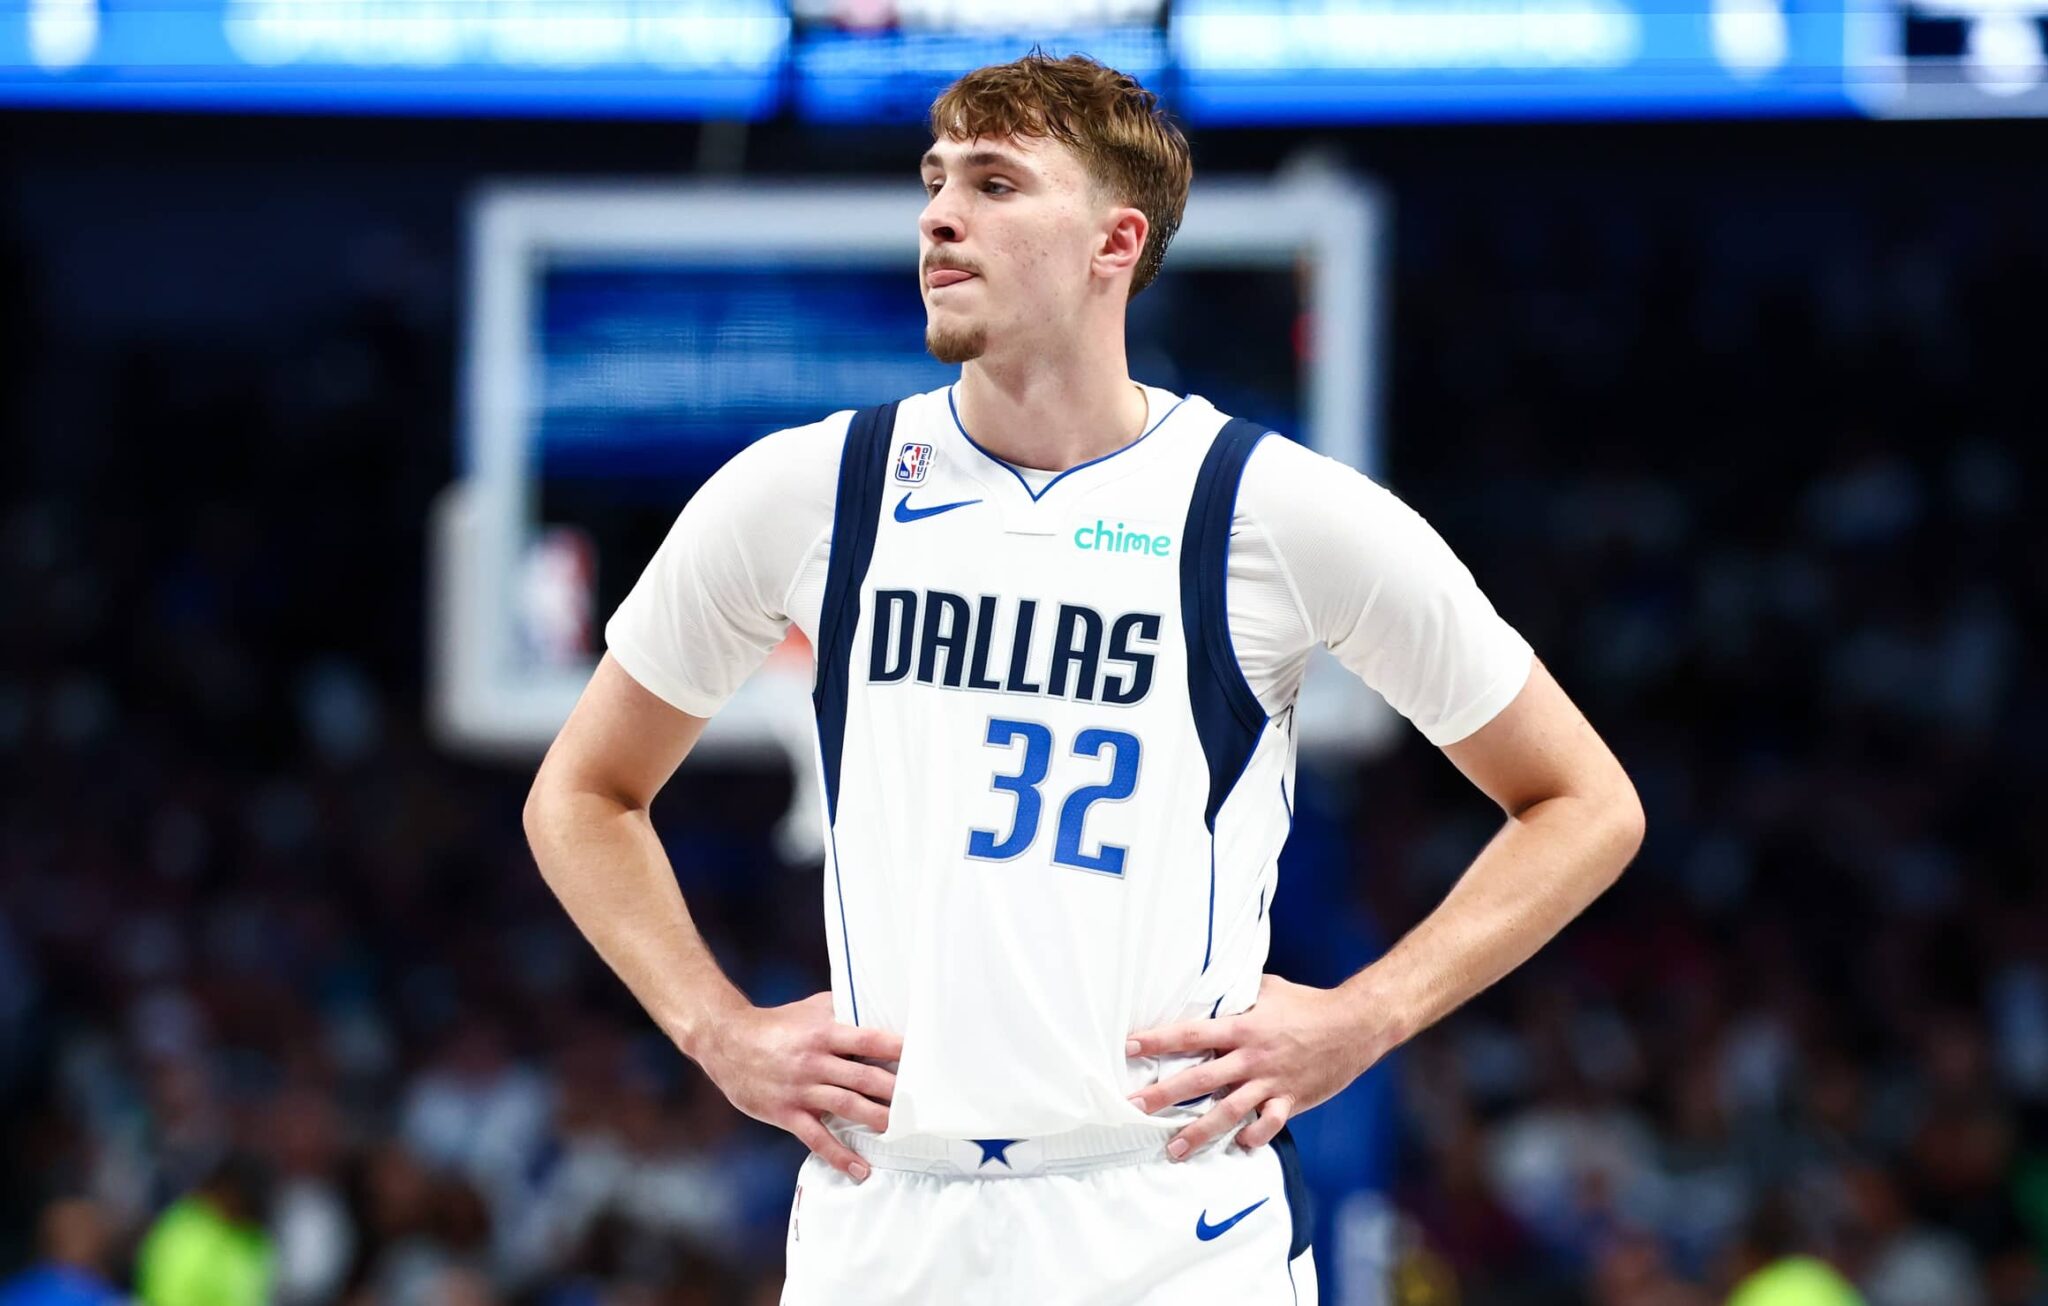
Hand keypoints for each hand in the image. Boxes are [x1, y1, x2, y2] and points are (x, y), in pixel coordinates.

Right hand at [694, 992, 902, 1182]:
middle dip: (896, 1091)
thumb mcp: (811, 1009)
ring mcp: (801, 1089)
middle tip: (921, 1103)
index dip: (897, 1048)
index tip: (923, 1059)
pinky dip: (840, 1155)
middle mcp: (815, 1061)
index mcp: (824, 1032)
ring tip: (900, 1130)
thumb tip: (879, 1009)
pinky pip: (817, 1138)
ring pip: (847, 1106)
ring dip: (876, 1119)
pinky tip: (860, 1169)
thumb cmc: (777, 1024)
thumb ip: (843, 1011)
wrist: (727, 1042)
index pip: (868, 1040)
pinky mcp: (787, 1113)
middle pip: (863, 1077)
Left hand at [1125, 974, 1375, 1158]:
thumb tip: (1208, 988)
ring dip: (1199, 1132)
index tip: (1129, 1047)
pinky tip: (1238, 1145)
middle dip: (1164, 1095)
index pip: (1192, 1034)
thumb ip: (1236, 995)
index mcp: (1243, 1027)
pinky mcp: (1291, 1100)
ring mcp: (1271, 1082)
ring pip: (1228, 1112)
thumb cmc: (1307, 1003)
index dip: (1159, 1040)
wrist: (1355, 1025)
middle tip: (1134, 1107)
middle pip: (1200, 1079)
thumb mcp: (1268, 989)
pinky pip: (1268, 1125)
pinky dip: (1252, 1138)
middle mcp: (1252, 1057)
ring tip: (1173, 1148)